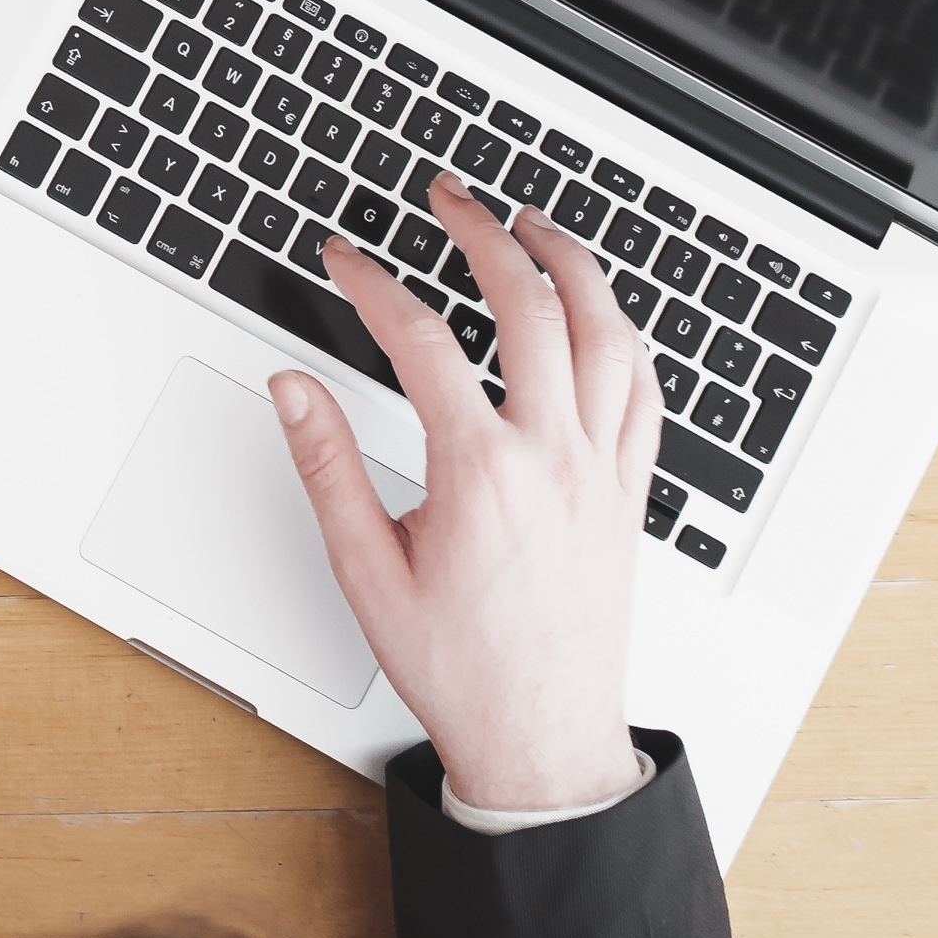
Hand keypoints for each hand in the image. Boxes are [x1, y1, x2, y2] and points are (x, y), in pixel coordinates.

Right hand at [270, 173, 661, 814]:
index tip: (344, 258)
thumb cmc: (461, 669)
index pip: (423, 343)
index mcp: (480, 475)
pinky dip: (624, 338)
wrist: (543, 740)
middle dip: (485, 236)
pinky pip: (644, 395)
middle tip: (450, 197)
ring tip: (536, 225)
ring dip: (572, 266)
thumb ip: (326, 467)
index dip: (375, 285)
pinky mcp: (629, 496)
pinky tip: (603, 316)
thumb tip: (293, 389)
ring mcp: (602, 474)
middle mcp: (553, 461)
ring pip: (608, 337)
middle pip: (531, 309)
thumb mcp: (364, 571)